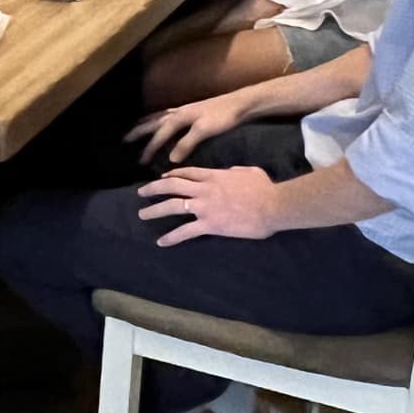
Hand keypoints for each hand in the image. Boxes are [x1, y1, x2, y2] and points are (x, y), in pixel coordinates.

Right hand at [127, 91, 243, 166]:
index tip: (140, 161)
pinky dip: (157, 119)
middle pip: (152, 122)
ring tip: (135, 129)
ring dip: (145, 123)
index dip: (149, 149)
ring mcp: (183, 109)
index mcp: (179, 117)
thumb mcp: (205, 130)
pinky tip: (160, 124)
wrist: (240, 104)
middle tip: (123, 140)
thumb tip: (170, 158)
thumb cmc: (224, 117)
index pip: (159, 136)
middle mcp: (177, 112)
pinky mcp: (190, 110)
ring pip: (158, 116)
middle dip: (138, 131)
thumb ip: (187, 143)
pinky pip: (166, 115)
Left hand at [137, 165, 280, 244]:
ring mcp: (205, 207)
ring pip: (172, 206)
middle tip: (141, 192)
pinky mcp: (209, 224)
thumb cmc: (264, 188)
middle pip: (172, 185)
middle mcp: (204, 189)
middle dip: (153, 188)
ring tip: (142, 214)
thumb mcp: (248, 171)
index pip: (186, 172)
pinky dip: (171, 237)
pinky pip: (185, 231)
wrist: (272, 206)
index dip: (171, 174)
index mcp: (213, 175)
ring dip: (154, 210)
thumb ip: (235, 171)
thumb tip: (230, 172)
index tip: (162, 176)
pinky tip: (161, 242)